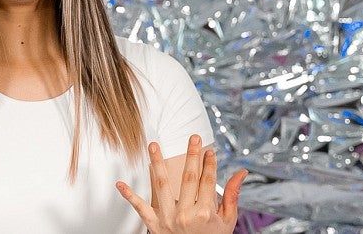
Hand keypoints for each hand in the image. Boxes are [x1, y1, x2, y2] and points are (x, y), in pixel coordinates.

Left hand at [116, 135, 246, 233]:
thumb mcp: (227, 221)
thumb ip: (232, 196)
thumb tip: (241, 172)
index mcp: (205, 214)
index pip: (208, 181)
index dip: (210, 164)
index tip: (209, 150)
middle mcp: (186, 215)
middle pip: (188, 178)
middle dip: (192, 155)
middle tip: (193, 138)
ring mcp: (168, 219)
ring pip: (162, 185)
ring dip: (157, 162)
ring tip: (153, 145)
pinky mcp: (154, 225)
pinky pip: (140, 208)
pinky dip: (129, 196)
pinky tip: (120, 184)